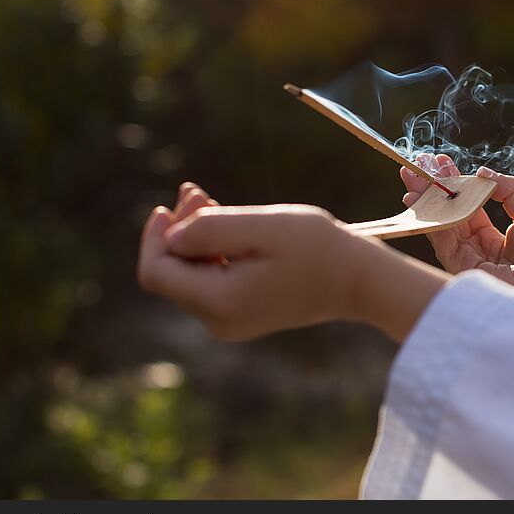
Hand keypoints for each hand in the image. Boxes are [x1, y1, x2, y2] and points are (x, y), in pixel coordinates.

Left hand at [138, 184, 447, 340]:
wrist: (358, 280)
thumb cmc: (316, 247)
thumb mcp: (262, 227)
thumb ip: (211, 229)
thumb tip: (170, 237)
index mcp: (219, 303)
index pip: (157, 271)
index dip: (155, 235)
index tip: (171, 202)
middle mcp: (218, 322)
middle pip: (171, 273)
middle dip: (177, 230)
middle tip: (197, 190)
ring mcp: (230, 323)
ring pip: (189, 276)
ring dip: (193, 237)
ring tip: (208, 199)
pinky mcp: (241, 316)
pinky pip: (209, 282)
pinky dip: (210, 252)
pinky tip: (225, 226)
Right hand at [401, 154, 513, 312]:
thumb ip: (508, 189)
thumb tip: (481, 172)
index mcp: (491, 238)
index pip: (466, 206)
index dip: (453, 184)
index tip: (440, 162)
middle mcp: (474, 249)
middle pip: (448, 214)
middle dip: (431, 189)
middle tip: (417, 165)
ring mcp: (464, 259)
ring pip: (439, 224)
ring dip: (423, 199)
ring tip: (410, 174)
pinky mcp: (459, 269)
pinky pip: (441, 239)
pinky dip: (428, 219)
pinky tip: (417, 200)